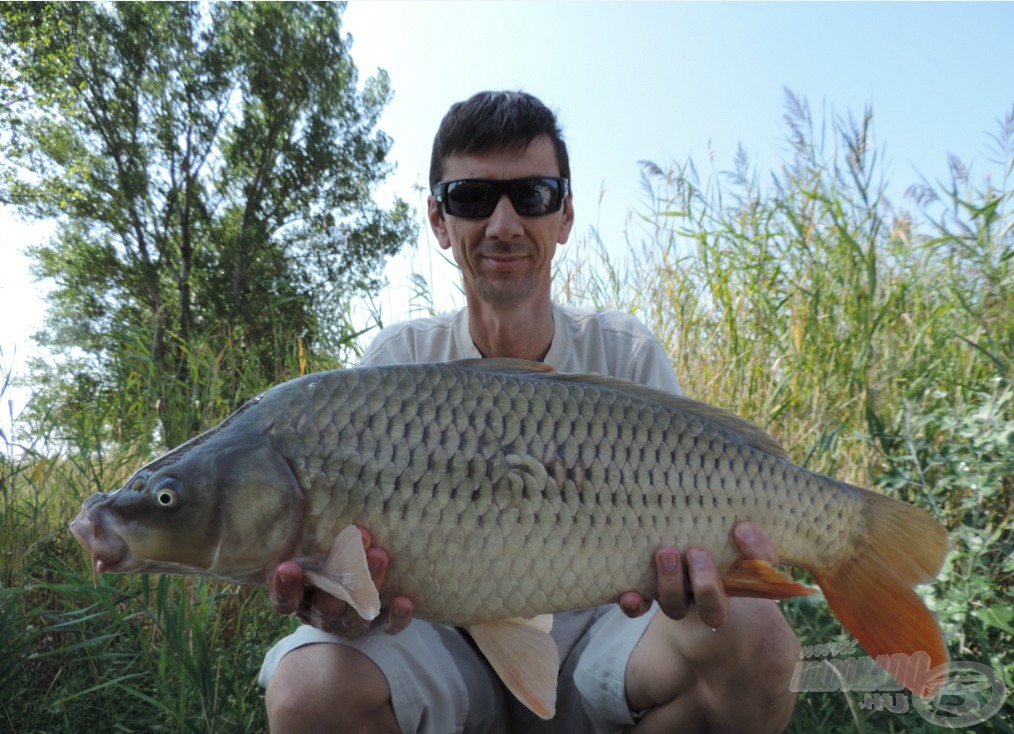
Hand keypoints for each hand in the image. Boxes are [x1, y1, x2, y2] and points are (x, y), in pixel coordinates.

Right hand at [268, 527, 414, 636]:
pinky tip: (404, 601)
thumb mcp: (314, 555)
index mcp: (301, 598)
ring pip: (357, 611)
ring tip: (381, 554)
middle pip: (327, 603)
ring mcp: (348, 624)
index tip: (287, 566)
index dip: (285, 587)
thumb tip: (318, 488)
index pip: (284, 600)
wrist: (351, 601)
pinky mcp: (375, 628)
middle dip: (342, 571)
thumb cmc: (327, 566)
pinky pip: (386, 627)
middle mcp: (322, 614)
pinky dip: (395, 617)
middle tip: (359, 537)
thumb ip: (312, 538)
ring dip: (371, 584)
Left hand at [618, 521, 777, 627]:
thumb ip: (744, 534)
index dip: (752, 558)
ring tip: (666, 553)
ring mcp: (676, 599)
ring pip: (675, 607)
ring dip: (672, 584)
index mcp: (735, 582)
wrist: (672, 536)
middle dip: (706, 585)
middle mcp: (705, 598)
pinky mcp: (647, 596)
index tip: (742, 529)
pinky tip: (628, 594)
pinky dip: (635, 605)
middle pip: (712, 610)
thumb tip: (743, 526)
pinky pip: (641, 609)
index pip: (757, 578)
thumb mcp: (727, 533)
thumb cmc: (706, 535)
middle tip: (697, 553)